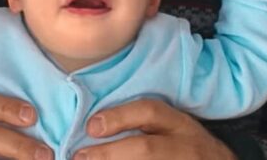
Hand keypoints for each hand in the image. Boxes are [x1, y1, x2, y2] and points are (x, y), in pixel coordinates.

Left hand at [73, 99, 235, 159]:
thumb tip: (92, 128)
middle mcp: (184, 146)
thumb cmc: (186, 146)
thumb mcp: (173, 127)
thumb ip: (141, 124)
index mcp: (179, 124)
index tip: (91, 127)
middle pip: (146, 148)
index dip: (119, 117)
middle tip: (80, 157)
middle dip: (110, 153)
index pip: (150, 112)